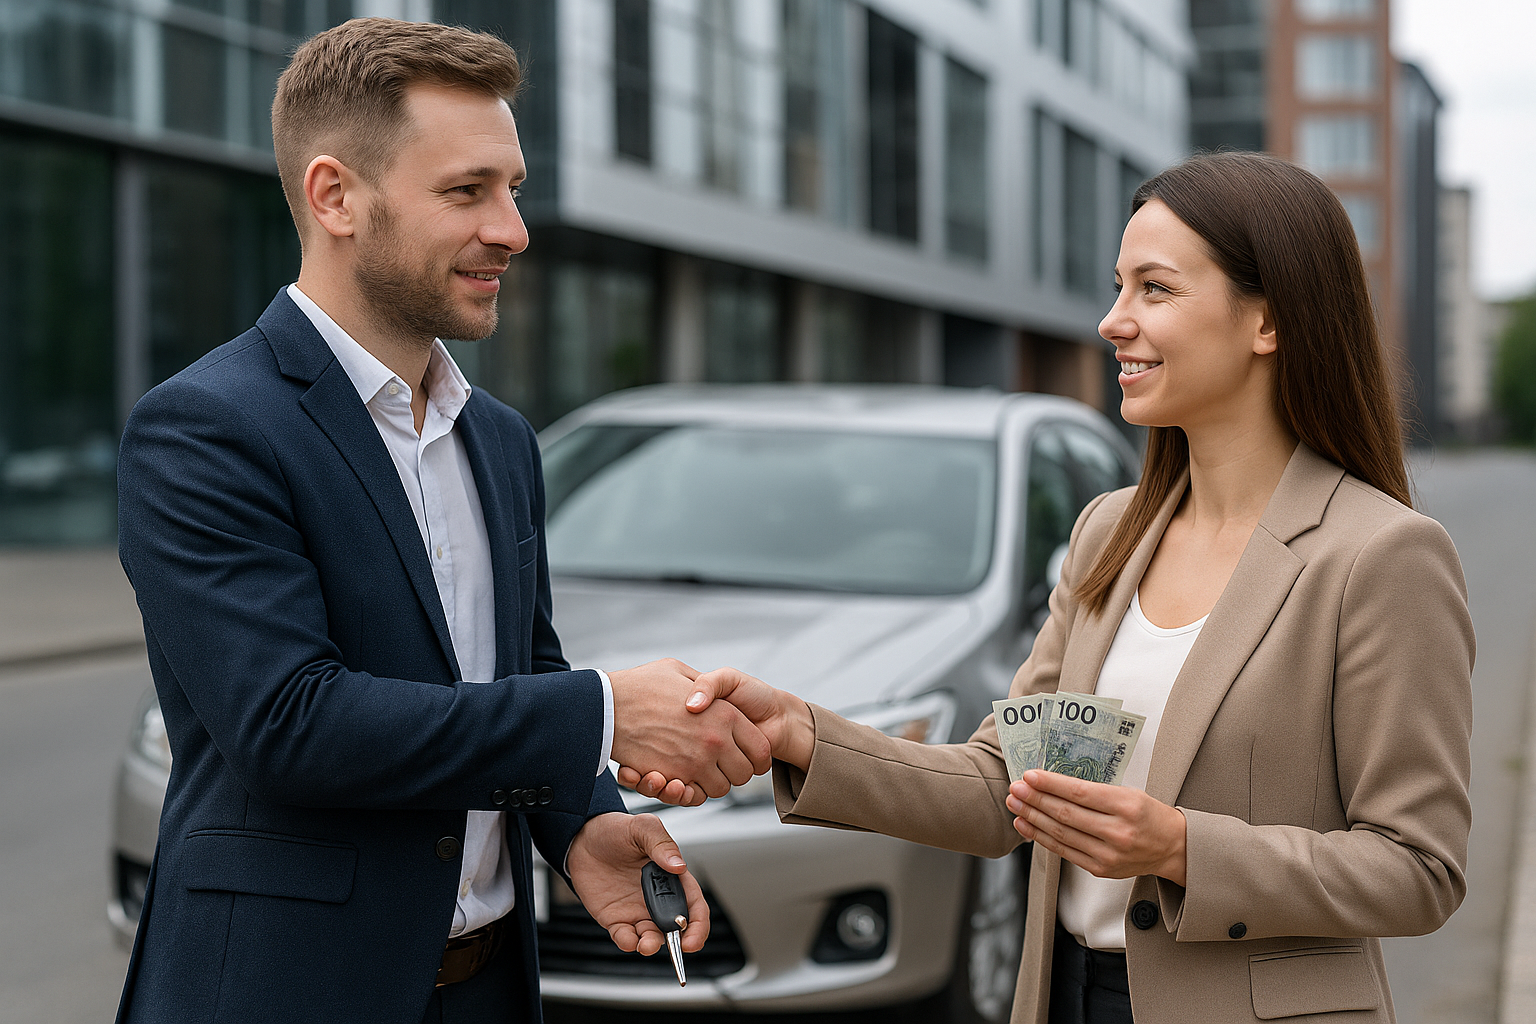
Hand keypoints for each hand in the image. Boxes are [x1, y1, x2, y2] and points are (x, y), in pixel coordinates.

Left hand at [566, 811, 709, 956]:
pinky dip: (628, 942)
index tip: (693, 938)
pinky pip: (625, 937)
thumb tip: (679, 865)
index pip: (693, 905)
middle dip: (680, 941)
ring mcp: (637, 910)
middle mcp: (657, 898)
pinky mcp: (615, 919)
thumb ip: (661, 844)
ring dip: (652, 945)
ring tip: (646, 945)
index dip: (699, 924)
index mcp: (671, 877)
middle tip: (678, 946)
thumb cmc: (615, 830)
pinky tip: (627, 939)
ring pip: (652, 937)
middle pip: (677, 927)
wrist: (582, 838)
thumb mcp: (642, 827)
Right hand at [608, 659, 771, 800]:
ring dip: (713, 783)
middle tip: (722, 763)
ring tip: (701, 769)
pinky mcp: (673, 778)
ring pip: (722, 789)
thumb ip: (704, 685)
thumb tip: (713, 696)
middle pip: (745, 774)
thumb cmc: (640, 685)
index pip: (760, 749)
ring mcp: (694, 762)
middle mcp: (715, 740)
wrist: (605, 705)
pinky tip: (684, 777)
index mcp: (725, 714)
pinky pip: (695, 796)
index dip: (757, 755)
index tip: (746, 754)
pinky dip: (692, 792)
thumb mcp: (680, 672)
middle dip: (736, 772)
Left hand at [1006, 770, 1186, 884]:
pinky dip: (1041, 838)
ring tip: (1015, 803)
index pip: (1081, 793)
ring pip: (1061, 833)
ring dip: (1033, 817)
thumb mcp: (1128, 793)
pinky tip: (1026, 825)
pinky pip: (1064, 851)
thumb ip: (1094, 791)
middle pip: (1067, 814)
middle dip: (1035, 799)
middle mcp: (1118, 832)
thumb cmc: (1148, 814)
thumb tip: (1051, 783)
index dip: (1051, 784)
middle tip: (1015, 788)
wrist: (1172, 847)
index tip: (1029, 775)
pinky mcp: (1100, 869)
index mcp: (1127, 806)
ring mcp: (1108, 854)